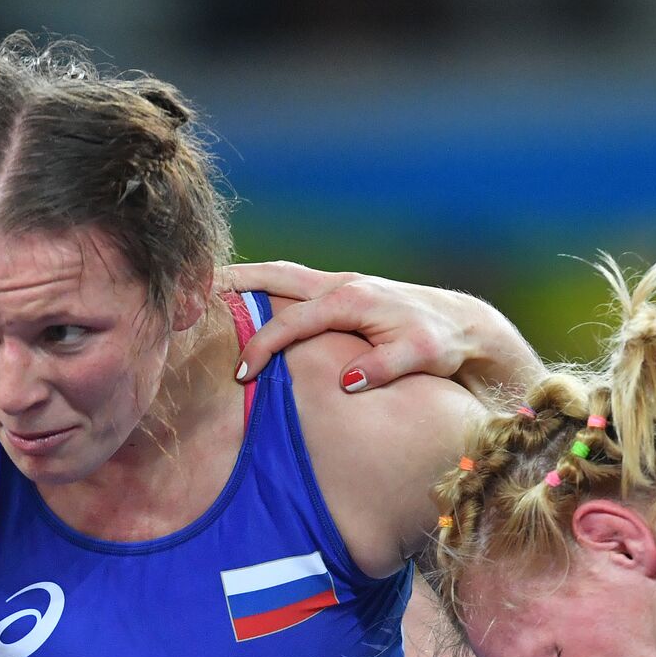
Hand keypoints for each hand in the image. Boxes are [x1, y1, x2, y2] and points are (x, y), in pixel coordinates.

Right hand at [224, 261, 537, 393]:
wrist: (462, 325)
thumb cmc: (440, 343)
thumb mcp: (419, 357)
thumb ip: (383, 368)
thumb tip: (347, 381)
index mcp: (351, 300)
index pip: (292, 321)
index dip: (262, 347)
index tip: (241, 374)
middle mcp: (341, 285)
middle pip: (275, 276)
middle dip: (234, 283)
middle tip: (192, 289)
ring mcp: (341, 285)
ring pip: (282, 275)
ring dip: (246, 279)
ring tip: (207, 286)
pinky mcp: (343, 293)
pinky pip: (294, 285)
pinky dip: (266, 286)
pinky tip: (247, 298)